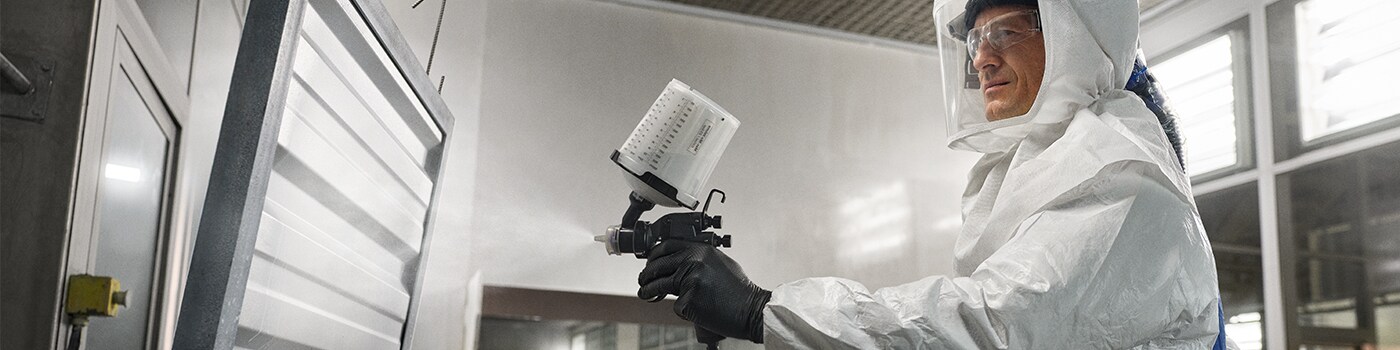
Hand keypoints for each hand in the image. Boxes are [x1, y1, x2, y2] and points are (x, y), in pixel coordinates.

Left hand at [638, 241, 770, 342]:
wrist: (751, 309)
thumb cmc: (739, 289)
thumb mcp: (720, 263)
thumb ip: (699, 258)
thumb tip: (679, 259)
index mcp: (701, 249)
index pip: (667, 246)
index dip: (654, 254)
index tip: (649, 261)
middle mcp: (693, 262)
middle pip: (658, 266)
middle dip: (646, 275)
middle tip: (643, 280)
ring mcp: (689, 281)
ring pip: (660, 286)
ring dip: (649, 291)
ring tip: (646, 294)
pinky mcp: (688, 301)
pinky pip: (676, 305)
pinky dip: (681, 308)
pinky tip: (693, 309)